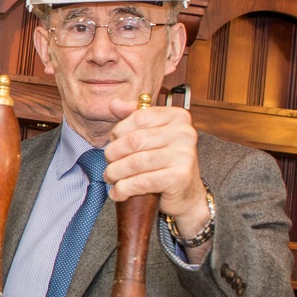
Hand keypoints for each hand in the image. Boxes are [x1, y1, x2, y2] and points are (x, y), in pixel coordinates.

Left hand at [102, 98, 207, 234]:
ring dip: (115, 172)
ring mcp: (184, 155)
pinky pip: (142, 181)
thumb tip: (114, 103)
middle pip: (134, 140)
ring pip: (135, 162)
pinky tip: (118, 192)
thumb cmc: (166, 161)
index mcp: (178, 117)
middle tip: (108, 163)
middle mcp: (185, 133)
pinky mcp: (180, 177)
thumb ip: (134, 116)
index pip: (139, 117)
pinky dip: (124, 188)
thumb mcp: (152, 134)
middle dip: (114, 153)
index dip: (119, 131)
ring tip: (110, 177)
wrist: (187, 193)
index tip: (112, 142)